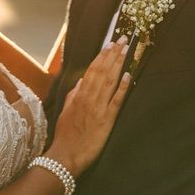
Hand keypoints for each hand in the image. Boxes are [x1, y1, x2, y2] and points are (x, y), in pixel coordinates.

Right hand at [47, 37, 130, 176]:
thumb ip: (73, 95)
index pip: (92, 70)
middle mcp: (89, 98)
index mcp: (79, 95)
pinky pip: (116, 101)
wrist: (66, 155)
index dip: (101, 56)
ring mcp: (99, 108)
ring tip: (126, 50)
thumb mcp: (66, 111)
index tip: (110, 43)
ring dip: (119, 64)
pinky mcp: (107, 120)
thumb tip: (81, 80)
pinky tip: (129, 76)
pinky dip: (123, 88)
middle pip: (102, 71)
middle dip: (113, 54)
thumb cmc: (65, 135)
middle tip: (123, 39)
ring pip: (110, 81)